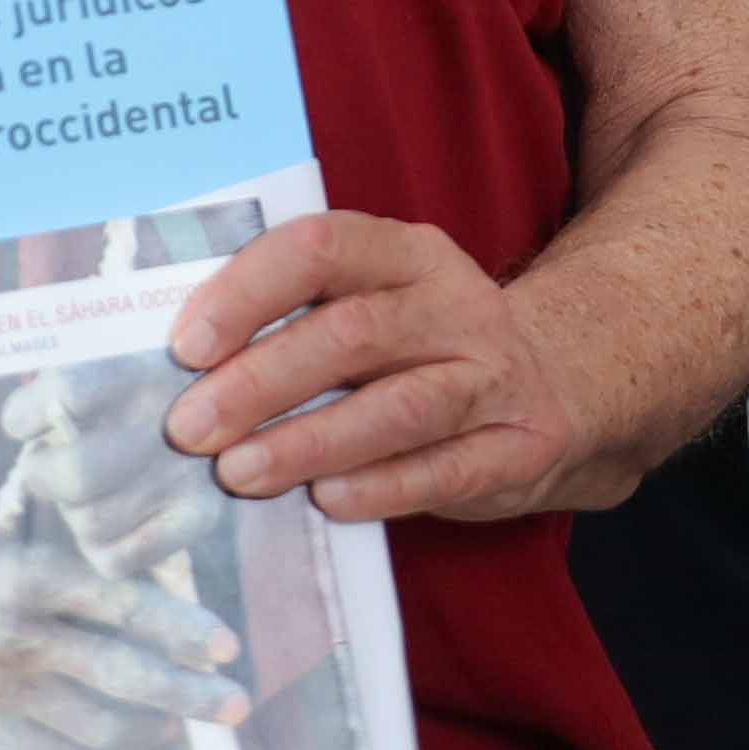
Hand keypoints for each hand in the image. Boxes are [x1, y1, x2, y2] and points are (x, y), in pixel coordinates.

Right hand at [0, 508, 246, 749]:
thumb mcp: (24, 552)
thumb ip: (90, 581)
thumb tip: (180, 617)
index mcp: (28, 576)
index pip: (116, 603)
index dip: (177, 627)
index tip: (227, 646)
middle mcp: (15, 635)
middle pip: (118, 674)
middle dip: (188, 694)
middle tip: (238, 705)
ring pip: (99, 729)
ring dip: (158, 735)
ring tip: (187, 728)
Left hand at [166, 214, 607, 522]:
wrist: (562, 384)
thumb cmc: (425, 348)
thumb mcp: (376, 304)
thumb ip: (298, 318)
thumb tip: (186, 367)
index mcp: (407, 255)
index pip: (322, 248)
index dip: (249, 292)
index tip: (187, 347)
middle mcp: (456, 306)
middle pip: (353, 333)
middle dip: (261, 382)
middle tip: (190, 427)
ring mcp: (494, 376)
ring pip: (399, 406)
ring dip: (310, 441)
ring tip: (239, 473)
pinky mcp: (519, 446)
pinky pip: (444, 470)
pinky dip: (381, 487)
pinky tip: (326, 502)